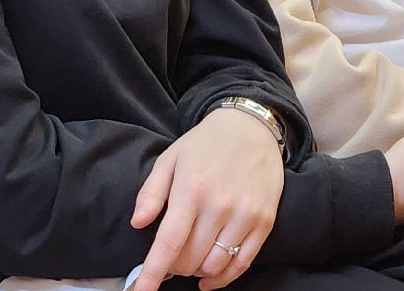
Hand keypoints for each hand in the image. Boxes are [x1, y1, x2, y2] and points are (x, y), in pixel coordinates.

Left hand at [131, 106, 283, 290]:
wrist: (252, 127)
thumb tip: (138, 223)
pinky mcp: (265, 221)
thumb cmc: (205, 144)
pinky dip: (223, 277)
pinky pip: (242, 263)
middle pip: (190, 259)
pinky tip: (211, 276)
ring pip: (214, 265)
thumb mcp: (170, 159)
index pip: (169, 242)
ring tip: (193, 255)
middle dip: (175, 266)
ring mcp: (245, 215)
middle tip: (173, 253)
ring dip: (198, 269)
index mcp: (191, 189)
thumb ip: (150, 192)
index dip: (153, 272)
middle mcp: (219, 205)